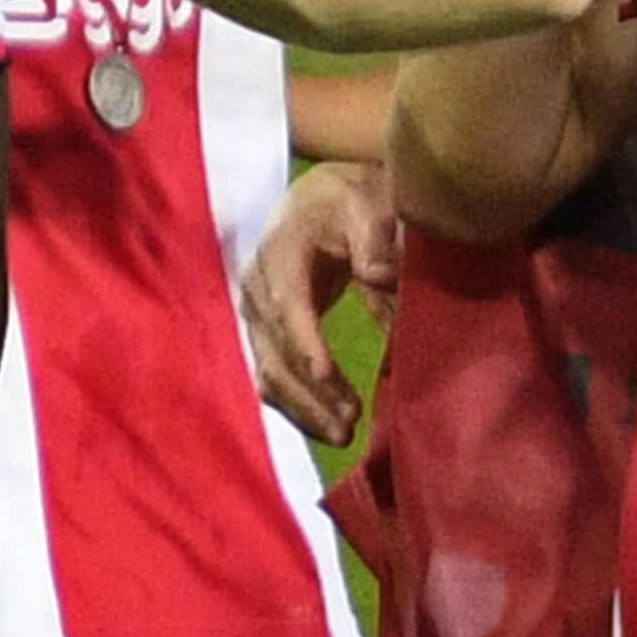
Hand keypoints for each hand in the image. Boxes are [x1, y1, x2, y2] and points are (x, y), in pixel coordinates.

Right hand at [243, 159, 396, 446]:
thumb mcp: (367, 205)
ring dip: (303, 407)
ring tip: (344, 435)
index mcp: (280, 251)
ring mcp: (256, 314)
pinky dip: (296, 405)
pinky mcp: (265, 335)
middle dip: (311, 390)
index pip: (287, 302)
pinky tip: (325, 427)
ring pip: (269, 370)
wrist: (318, 202)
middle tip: (351, 421)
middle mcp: (257, 287)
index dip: (303, 340)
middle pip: (275, 348)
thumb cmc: (349, 203)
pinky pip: (272, 376)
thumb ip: (375, 238)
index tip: (326, 374)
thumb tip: (379, 276)